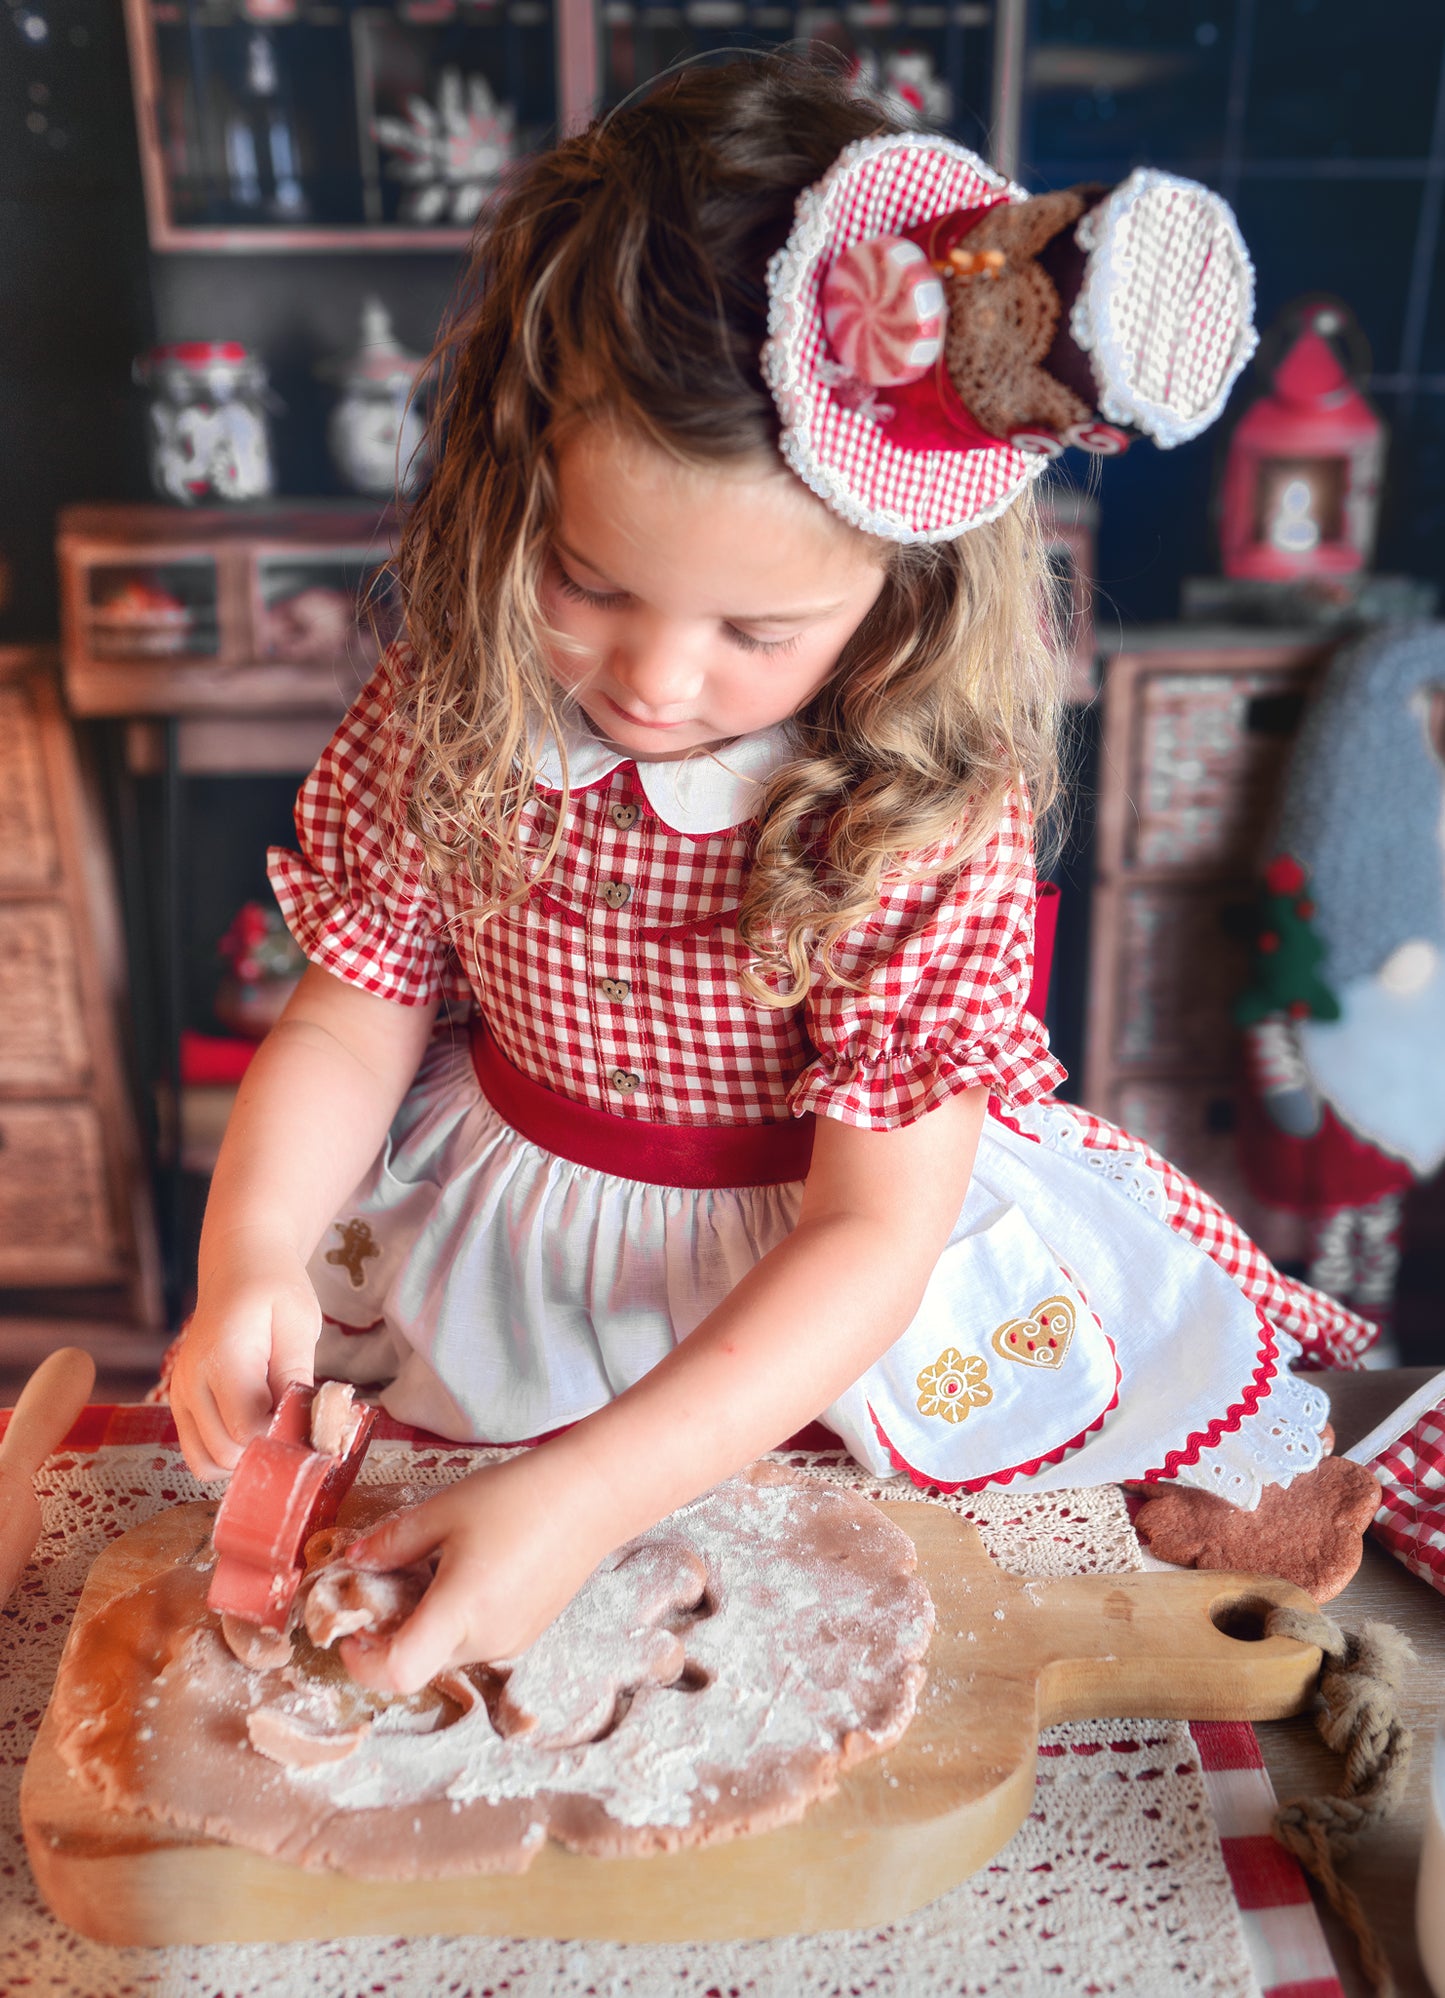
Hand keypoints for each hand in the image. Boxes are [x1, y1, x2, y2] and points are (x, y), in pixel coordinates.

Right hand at [169, 1231, 320, 1479]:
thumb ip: (296, 1372)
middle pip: (225, 1452)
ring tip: (273, 1423)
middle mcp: (191, 1381)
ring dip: (244, 1456)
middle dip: (265, 1448)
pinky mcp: (181, 1401)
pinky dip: (225, 1452)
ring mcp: (181, 1394)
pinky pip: (197, 1450)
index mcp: (222, 1358)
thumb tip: (304, 1421)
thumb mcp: (298, 1320)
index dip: (282, 1433)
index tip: (308, 1418)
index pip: (247, 1429)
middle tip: (295, 1422)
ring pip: (206, 1461)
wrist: (238, 1266)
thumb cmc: (274, 1289)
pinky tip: (253, 1426)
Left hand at [337, 1451, 612, 1694]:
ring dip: (427, 1625)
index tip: (355, 1630)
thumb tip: (355, 1562)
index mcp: (460, 1611)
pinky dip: (457, 1621)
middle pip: (419, 1662)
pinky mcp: (527, 1634)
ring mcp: (510, 1642)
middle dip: (393, 1634)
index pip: (398, 1673)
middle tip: (387, 1584)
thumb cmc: (517, 1497)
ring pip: (447, 1652)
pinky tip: (469, 1573)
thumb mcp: (443, 1510)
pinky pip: (476, 1641)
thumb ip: (392, 1542)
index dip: (363, 1663)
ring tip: (434, 1570)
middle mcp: (485, 1640)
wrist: (590, 1495)